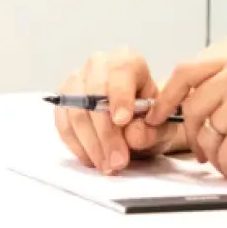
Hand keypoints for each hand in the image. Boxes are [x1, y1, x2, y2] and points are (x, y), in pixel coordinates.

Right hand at [52, 48, 183, 174]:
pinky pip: (63, 124)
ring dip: (91, 144)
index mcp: (128, 61)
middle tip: (118, 161)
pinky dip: (77, 145)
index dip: (119, 97)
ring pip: (76, 112)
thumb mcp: (163, 126)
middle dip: (105, 133)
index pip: (119, 72)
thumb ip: (153, 130)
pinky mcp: (63, 100)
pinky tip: (93, 160)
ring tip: (108, 166)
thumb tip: (132, 133)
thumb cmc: (152, 119)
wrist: (138, 124)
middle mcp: (99, 64)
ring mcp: (76, 81)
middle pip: (93, 95)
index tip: (122, 121)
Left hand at [146, 57, 226, 183]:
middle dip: (195, 138)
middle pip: (192, 109)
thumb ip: (221, 93)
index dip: (166, 97)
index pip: (187, 71)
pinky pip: (224, 155)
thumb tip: (177, 109)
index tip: (155, 117)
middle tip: (208, 155)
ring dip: (219, 158)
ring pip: (207, 136)